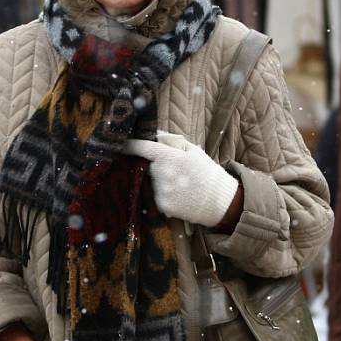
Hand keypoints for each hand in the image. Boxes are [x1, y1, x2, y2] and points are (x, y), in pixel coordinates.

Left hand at [122, 132, 238, 226]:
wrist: (219, 201)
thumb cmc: (207, 172)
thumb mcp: (194, 151)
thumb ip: (173, 142)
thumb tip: (156, 134)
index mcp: (169, 157)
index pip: (142, 148)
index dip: (130, 145)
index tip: (122, 143)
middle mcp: (162, 174)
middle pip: (145, 165)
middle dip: (151, 165)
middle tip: (168, 168)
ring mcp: (160, 191)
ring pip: (150, 182)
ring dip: (158, 180)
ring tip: (178, 184)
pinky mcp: (162, 205)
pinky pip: (155, 195)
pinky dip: (163, 194)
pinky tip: (178, 195)